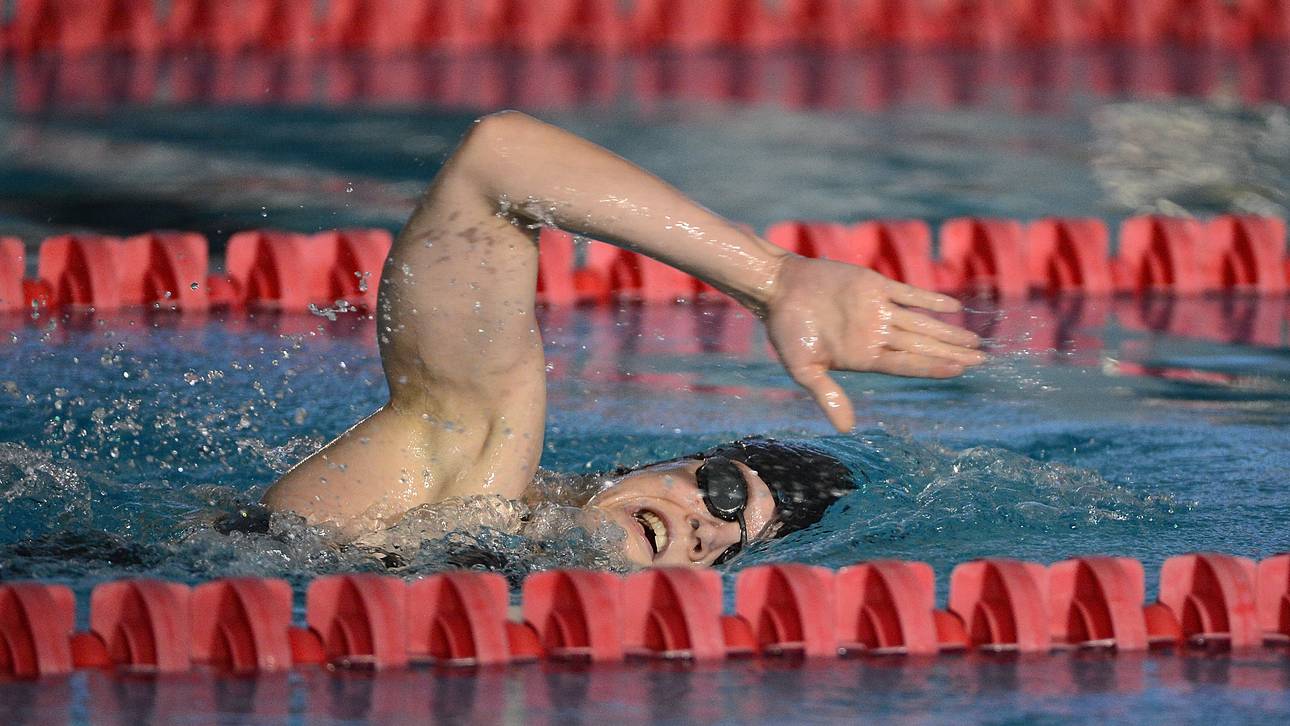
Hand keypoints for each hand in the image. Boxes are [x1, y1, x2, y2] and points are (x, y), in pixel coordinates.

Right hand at [762, 254, 985, 432]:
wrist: (778, 289)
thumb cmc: (787, 330)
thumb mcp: (802, 368)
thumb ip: (826, 395)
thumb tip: (846, 430)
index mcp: (864, 356)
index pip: (907, 364)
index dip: (934, 367)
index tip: (961, 370)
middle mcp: (876, 335)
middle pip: (921, 346)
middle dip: (952, 352)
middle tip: (983, 360)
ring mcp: (877, 310)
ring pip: (921, 323)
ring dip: (948, 330)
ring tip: (975, 340)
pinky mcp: (874, 286)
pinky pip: (908, 294)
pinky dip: (930, 300)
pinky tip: (953, 308)